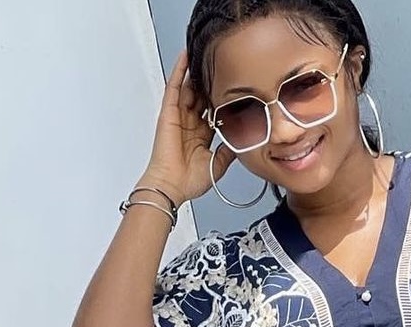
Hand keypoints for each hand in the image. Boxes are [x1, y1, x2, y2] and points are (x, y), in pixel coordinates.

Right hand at [141, 50, 235, 206]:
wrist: (172, 186)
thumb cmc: (188, 181)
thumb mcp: (217, 165)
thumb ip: (229, 151)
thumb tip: (241, 141)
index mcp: (200, 137)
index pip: (213, 112)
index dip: (223, 102)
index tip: (235, 92)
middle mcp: (189, 125)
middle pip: (202, 98)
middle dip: (211, 86)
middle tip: (222, 70)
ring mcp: (178, 117)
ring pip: (189, 89)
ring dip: (196, 74)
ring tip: (205, 57)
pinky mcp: (168, 112)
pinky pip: (173, 87)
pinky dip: (179, 71)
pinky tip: (185, 57)